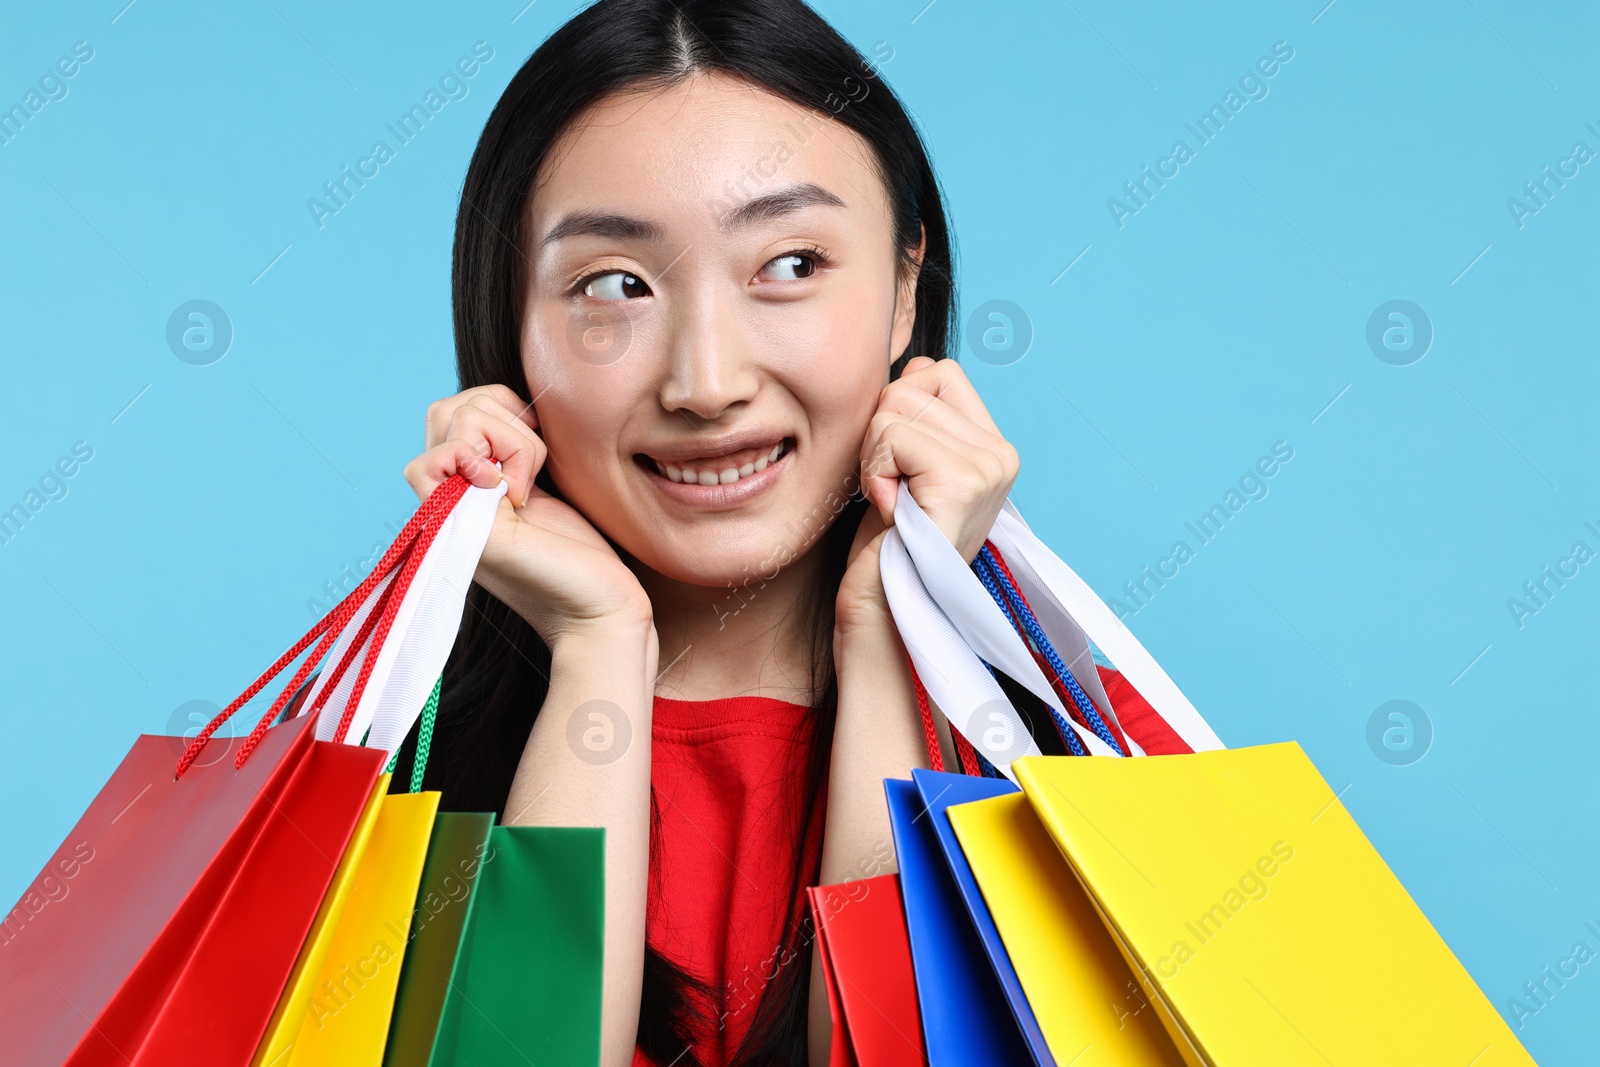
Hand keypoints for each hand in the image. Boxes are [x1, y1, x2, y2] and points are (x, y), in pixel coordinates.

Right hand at [402, 385, 652, 647]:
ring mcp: (445, 513)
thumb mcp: (541, 483)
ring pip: (452, 420)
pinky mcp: (455, 527)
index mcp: (465, 487)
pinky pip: (435, 461)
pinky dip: (486, 458)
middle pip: (448, 408)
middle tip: (538, 467)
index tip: (542, 446)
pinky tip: (515, 496)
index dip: (504, 409)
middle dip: (505, 417)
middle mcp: (446, 499)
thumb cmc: (581, 550)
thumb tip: (507, 403)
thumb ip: (510, 449)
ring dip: (511, 439)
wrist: (602, 606)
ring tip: (531, 487)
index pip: (455, 409)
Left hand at [836, 356, 1020, 633]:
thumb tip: (913, 364)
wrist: (883, 610)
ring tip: (892, 505)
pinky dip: (875, 472)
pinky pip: (893, 435)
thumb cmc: (885, 542)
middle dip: (879, 435)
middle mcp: (1002, 455)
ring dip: (873, 458)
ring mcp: (989, 469)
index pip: (936, 371)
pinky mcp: (963, 483)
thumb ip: (916, 414)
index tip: (897, 471)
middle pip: (910, 384)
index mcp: (993, 447)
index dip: (896, 412)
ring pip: (895, 407)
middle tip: (890, 493)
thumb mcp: (904, 466)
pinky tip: (890, 511)